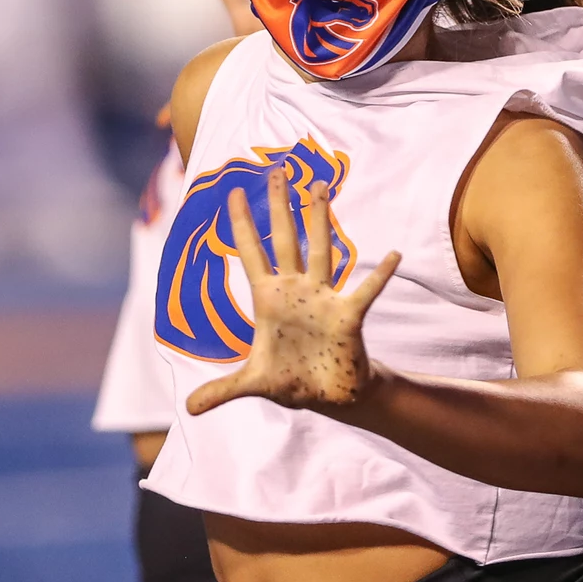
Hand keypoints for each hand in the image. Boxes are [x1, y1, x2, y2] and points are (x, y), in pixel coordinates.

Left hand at [185, 164, 400, 415]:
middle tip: (276, 171)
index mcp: (268, 300)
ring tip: (320, 189)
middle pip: (285, 240)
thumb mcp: (253, 384)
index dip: (240, 225)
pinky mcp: (348, 316)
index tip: (231, 192)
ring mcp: (323, 299)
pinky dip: (380, 275)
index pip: (250, 253)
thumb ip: (222, 390)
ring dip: (320, 221)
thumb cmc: (291, 381)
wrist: (328, 396)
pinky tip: (394, 255)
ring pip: (321, 251)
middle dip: (280, 208)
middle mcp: (296, 291)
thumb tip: (188, 410)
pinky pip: (365, 291)